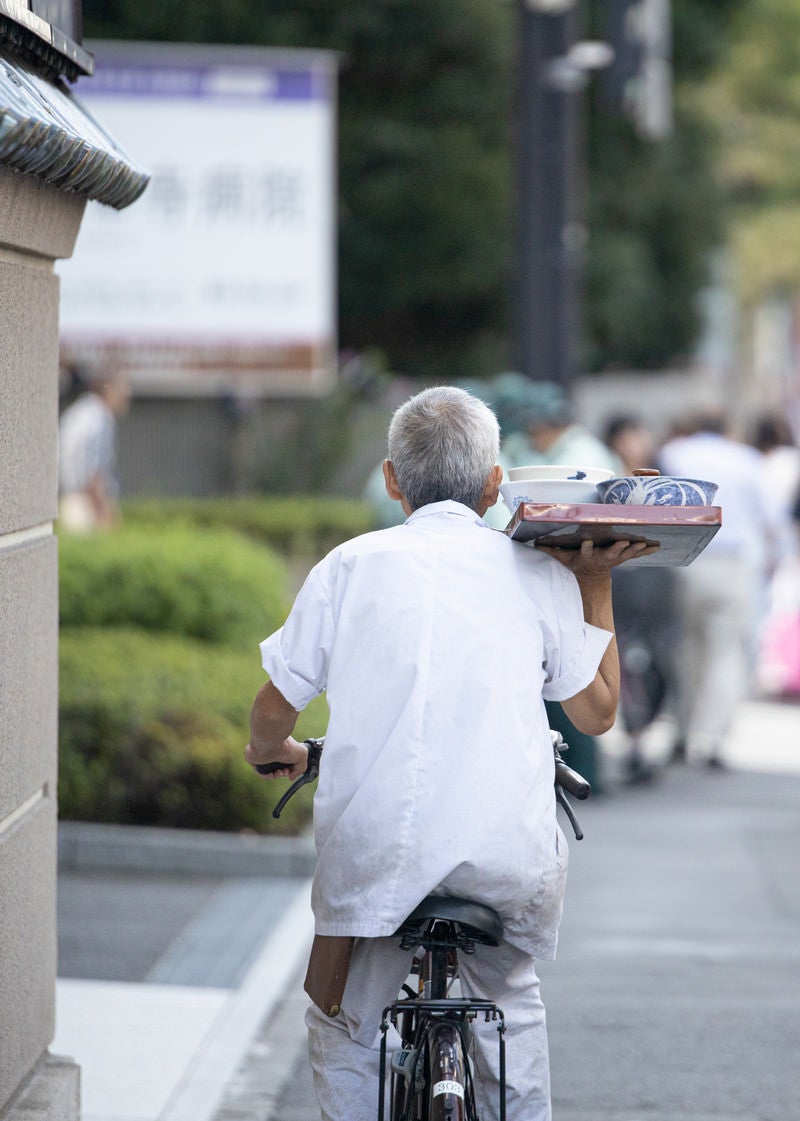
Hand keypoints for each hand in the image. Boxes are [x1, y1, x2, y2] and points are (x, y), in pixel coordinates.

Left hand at [244, 736, 307, 779]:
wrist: (271, 741)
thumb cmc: (286, 745)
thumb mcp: (302, 755)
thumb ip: (300, 768)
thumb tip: (291, 777)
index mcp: (281, 746)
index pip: (284, 760)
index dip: (289, 768)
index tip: (291, 771)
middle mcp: (271, 749)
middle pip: (276, 766)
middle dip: (282, 772)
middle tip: (285, 772)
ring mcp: (261, 753)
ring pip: (267, 770)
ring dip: (275, 775)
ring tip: (279, 772)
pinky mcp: (252, 757)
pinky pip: (258, 770)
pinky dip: (265, 775)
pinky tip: (271, 775)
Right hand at [537, 537, 658, 578]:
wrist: (591, 576)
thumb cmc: (576, 562)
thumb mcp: (562, 559)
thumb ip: (550, 551)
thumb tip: (533, 545)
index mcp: (587, 557)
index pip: (585, 552)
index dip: (586, 548)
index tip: (587, 542)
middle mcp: (602, 558)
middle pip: (611, 553)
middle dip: (618, 547)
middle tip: (625, 541)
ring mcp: (614, 558)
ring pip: (626, 553)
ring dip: (635, 548)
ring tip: (644, 543)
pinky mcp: (622, 557)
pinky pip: (636, 554)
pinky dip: (646, 551)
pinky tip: (657, 546)